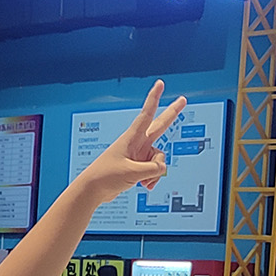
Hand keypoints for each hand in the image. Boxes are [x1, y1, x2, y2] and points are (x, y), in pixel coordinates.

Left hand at [76, 80, 186, 209]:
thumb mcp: (133, 173)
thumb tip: (162, 168)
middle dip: (171, 113)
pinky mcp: (137, 166)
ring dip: (154, 173)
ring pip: (158, 160)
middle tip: (182, 100)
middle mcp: (137, 144)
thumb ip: (153, 169)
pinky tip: (144, 185)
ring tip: (143, 181)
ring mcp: (138, 155)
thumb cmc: (106, 177)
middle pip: (159, 126)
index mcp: (132, 138)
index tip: (160, 84)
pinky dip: (151, 178)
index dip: (154, 98)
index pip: (146, 114)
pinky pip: (153, 170)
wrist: (92, 191)